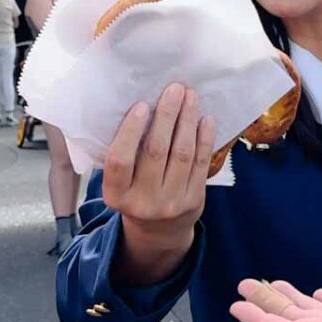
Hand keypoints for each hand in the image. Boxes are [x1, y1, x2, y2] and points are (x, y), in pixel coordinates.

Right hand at [102, 84, 215, 249]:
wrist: (159, 233)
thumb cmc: (135, 194)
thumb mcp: (121, 184)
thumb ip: (125, 155)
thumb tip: (140, 107)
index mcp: (116, 196)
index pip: (120, 160)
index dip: (130, 131)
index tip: (142, 105)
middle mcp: (142, 202)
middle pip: (155, 151)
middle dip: (167, 115)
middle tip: (174, 89)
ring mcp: (170, 203)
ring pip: (181, 154)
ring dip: (187, 121)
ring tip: (190, 97)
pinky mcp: (194, 201)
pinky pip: (201, 163)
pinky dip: (204, 138)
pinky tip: (205, 119)